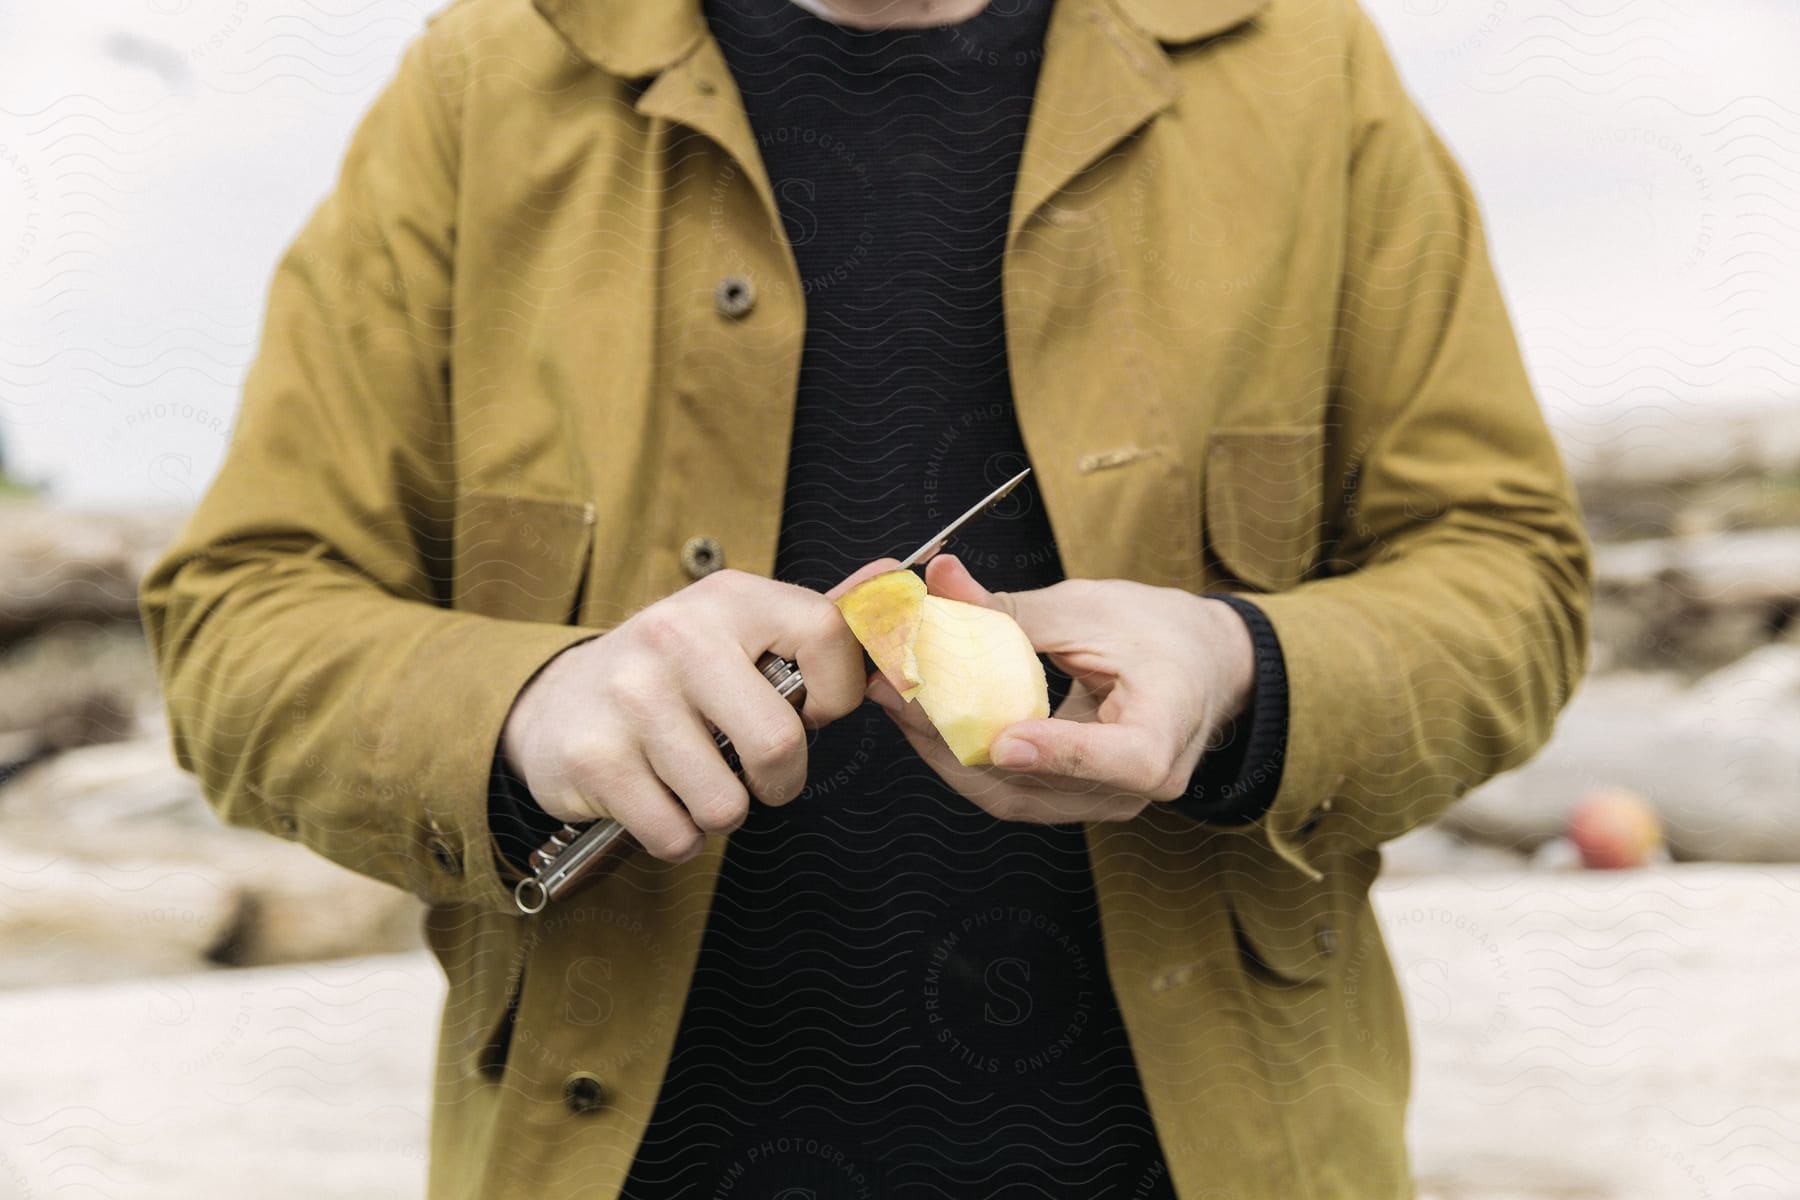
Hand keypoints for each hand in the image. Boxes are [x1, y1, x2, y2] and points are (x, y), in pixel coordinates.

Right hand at [500, 560, 899, 860]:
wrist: (558, 707)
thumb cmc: (672, 679)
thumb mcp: (738, 634)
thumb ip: (817, 626)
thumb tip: (895, 581)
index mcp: (729, 598)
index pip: (829, 638)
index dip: (836, 697)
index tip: (807, 711)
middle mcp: (676, 635)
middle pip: (778, 742)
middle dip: (781, 779)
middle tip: (757, 772)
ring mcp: (629, 696)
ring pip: (726, 804)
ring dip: (723, 812)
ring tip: (696, 779)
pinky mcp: (593, 757)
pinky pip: (676, 834)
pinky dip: (678, 836)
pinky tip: (659, 800)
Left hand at [867, 555, 1256, 823]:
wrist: (1199, 666)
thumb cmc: (1159, 632)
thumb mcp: (1090, 607)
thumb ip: (1010, 607)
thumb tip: (937, 579)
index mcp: (1163, 737)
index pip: (1120, 759)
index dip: (1060, 753)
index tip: (1005, 739)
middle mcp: (1133, 789)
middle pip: (1037, 779)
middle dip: (954, 733)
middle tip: (896, 684)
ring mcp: (1099, 803)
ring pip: (1007, 792)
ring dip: (941, 745)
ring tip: (893, 694)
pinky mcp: (1068, 801)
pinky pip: (1005, 789)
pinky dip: (959, 752)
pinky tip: (920, 714)